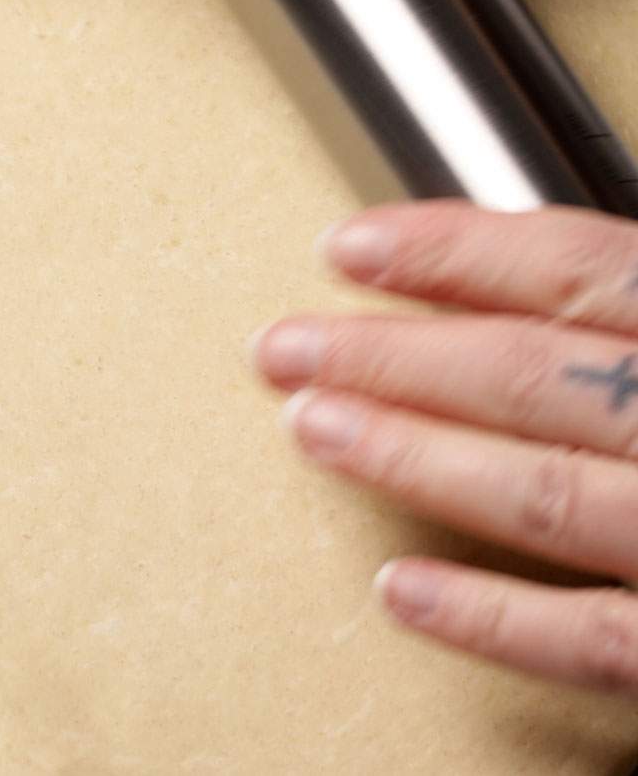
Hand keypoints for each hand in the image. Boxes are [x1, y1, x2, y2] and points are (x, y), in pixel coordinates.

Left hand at [251, 200, 637, 692]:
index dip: (450, 251)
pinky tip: (397, 591)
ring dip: (411, 455)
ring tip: (309, 428)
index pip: (570, 269)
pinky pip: (592, 640)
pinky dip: (490, 618)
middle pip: (526, 374)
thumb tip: (518, 279)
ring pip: (541, 495)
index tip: (351, 248)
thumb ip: (626, 310)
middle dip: (389, 356)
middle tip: (286, 346)